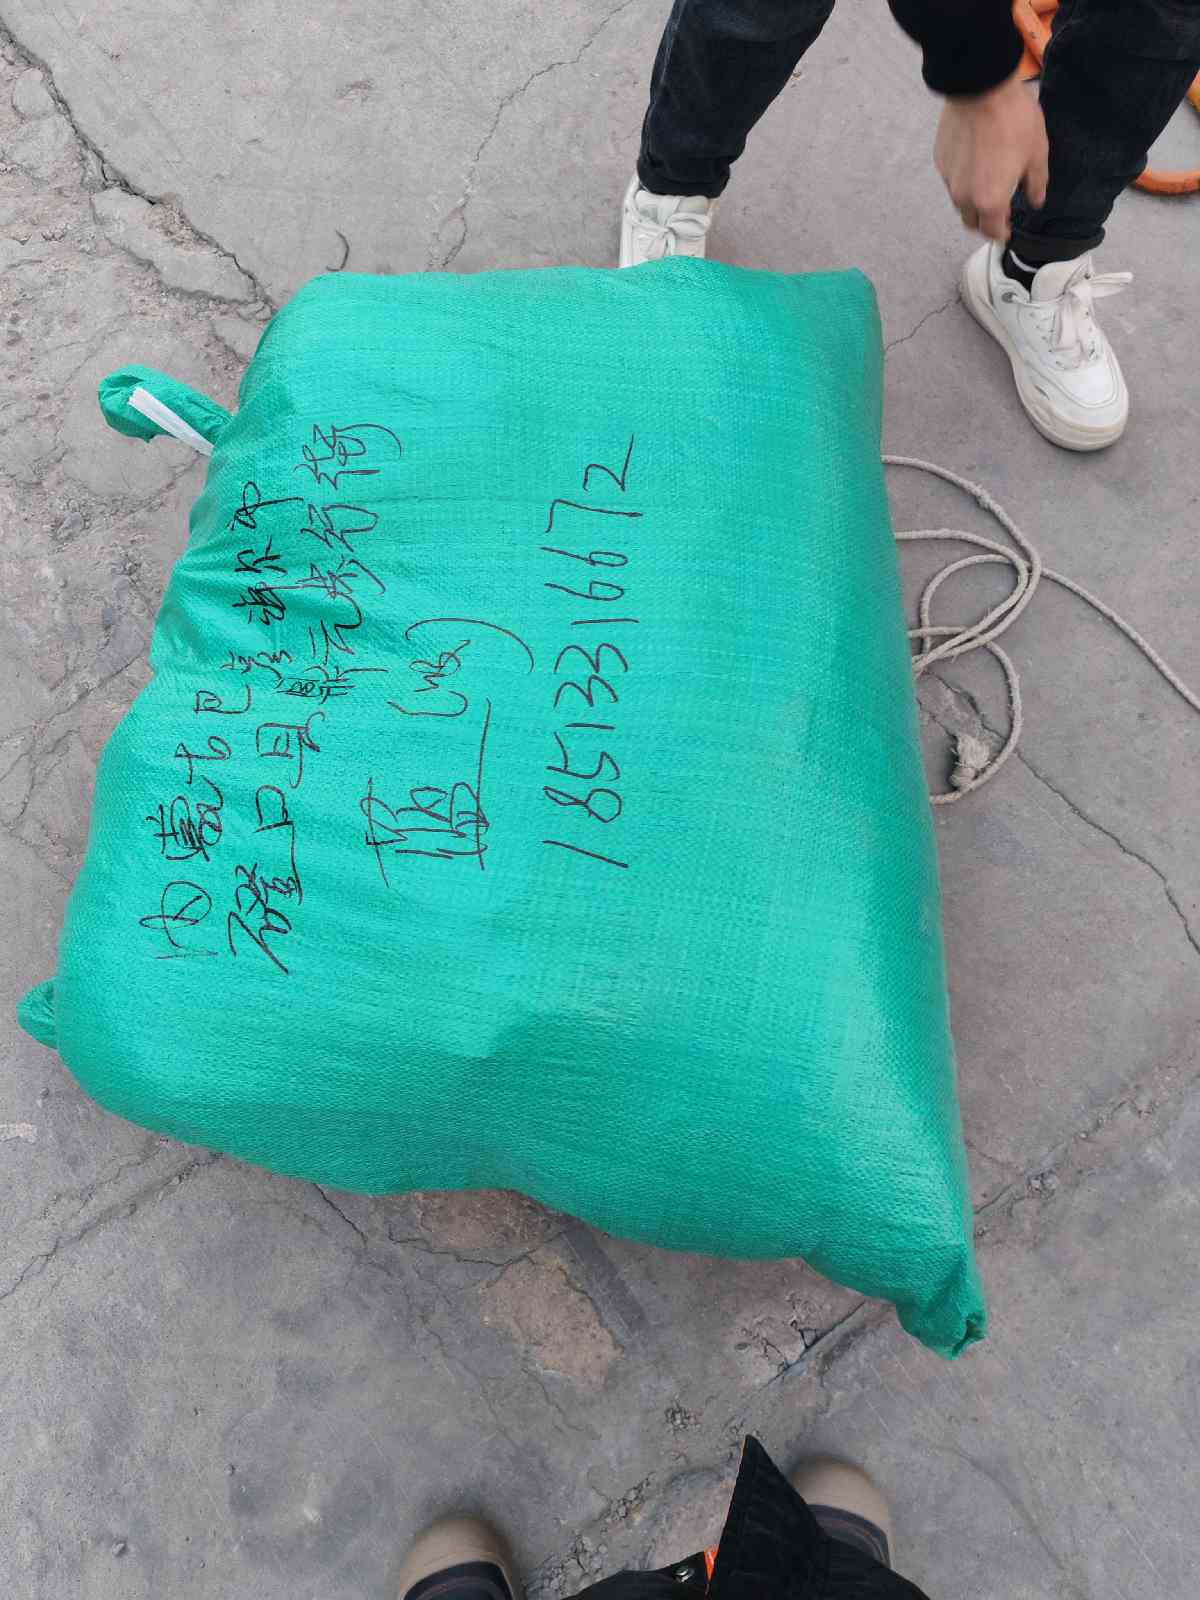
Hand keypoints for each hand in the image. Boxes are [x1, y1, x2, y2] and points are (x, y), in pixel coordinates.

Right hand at [934, 71, 1048, 241]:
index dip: (1003, 234)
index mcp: (991, 201)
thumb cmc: (1012, 119)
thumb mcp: (1037, 153)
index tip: (1008, 229)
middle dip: (985, 221)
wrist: (981, 87)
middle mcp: (965, 197)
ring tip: (988, 179)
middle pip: (972, 222)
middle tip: (999, 208)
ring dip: (973, 200)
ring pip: (961, 202)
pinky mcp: (941, 162)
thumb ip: (1036, 184)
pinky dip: (963, 178)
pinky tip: (976, 158)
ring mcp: (949, 180)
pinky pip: (952, 180)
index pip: (993, 233)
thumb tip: (1036, 200)